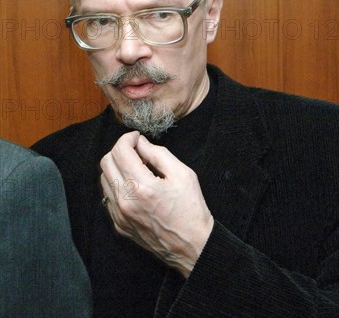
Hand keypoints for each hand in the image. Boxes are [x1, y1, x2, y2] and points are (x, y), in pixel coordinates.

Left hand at [99, 131, 213, 277]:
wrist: (191, 244)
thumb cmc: (191, 209)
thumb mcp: (183, 174)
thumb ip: (159, 154)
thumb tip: (141, 143)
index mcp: (142, 186)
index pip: (120, 151)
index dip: (128, 138)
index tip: (138, 137)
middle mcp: (125, 201)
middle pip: (106, 163)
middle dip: (119, 150)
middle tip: (137, 150)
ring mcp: (119, 215)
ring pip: (103, 179)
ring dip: (117, 168)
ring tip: (137, 169)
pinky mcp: (119, 225)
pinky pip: (108, 197)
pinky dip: (117, 185)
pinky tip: (135, 186)